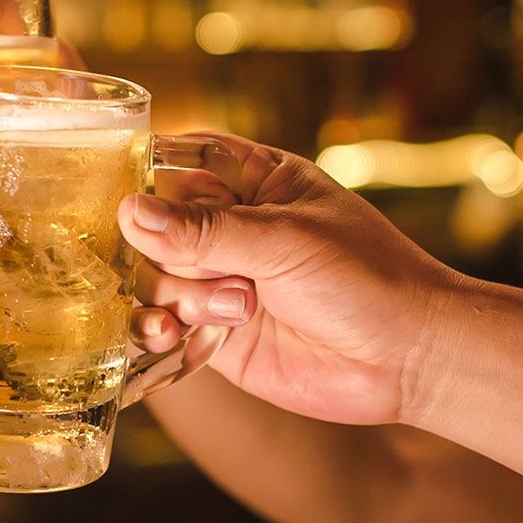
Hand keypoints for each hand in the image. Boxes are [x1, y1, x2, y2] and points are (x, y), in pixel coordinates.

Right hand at [119, 133, 462, 426]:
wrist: (409, 360)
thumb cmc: (368, 279)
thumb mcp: (285, 241)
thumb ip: (205, 230)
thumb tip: (129, 211)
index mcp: (252, 182)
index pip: (174, 162)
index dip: (139, 177)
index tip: (113, 195)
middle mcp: (228, 230)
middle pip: (150, 227)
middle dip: (164, 251)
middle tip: (206, 271)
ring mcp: (218, 282)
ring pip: (151, 278)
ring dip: (173, 295)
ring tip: (229, 311)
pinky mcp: (213, 334)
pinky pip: (160, 326)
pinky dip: (154, 331)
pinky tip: (172, 335)